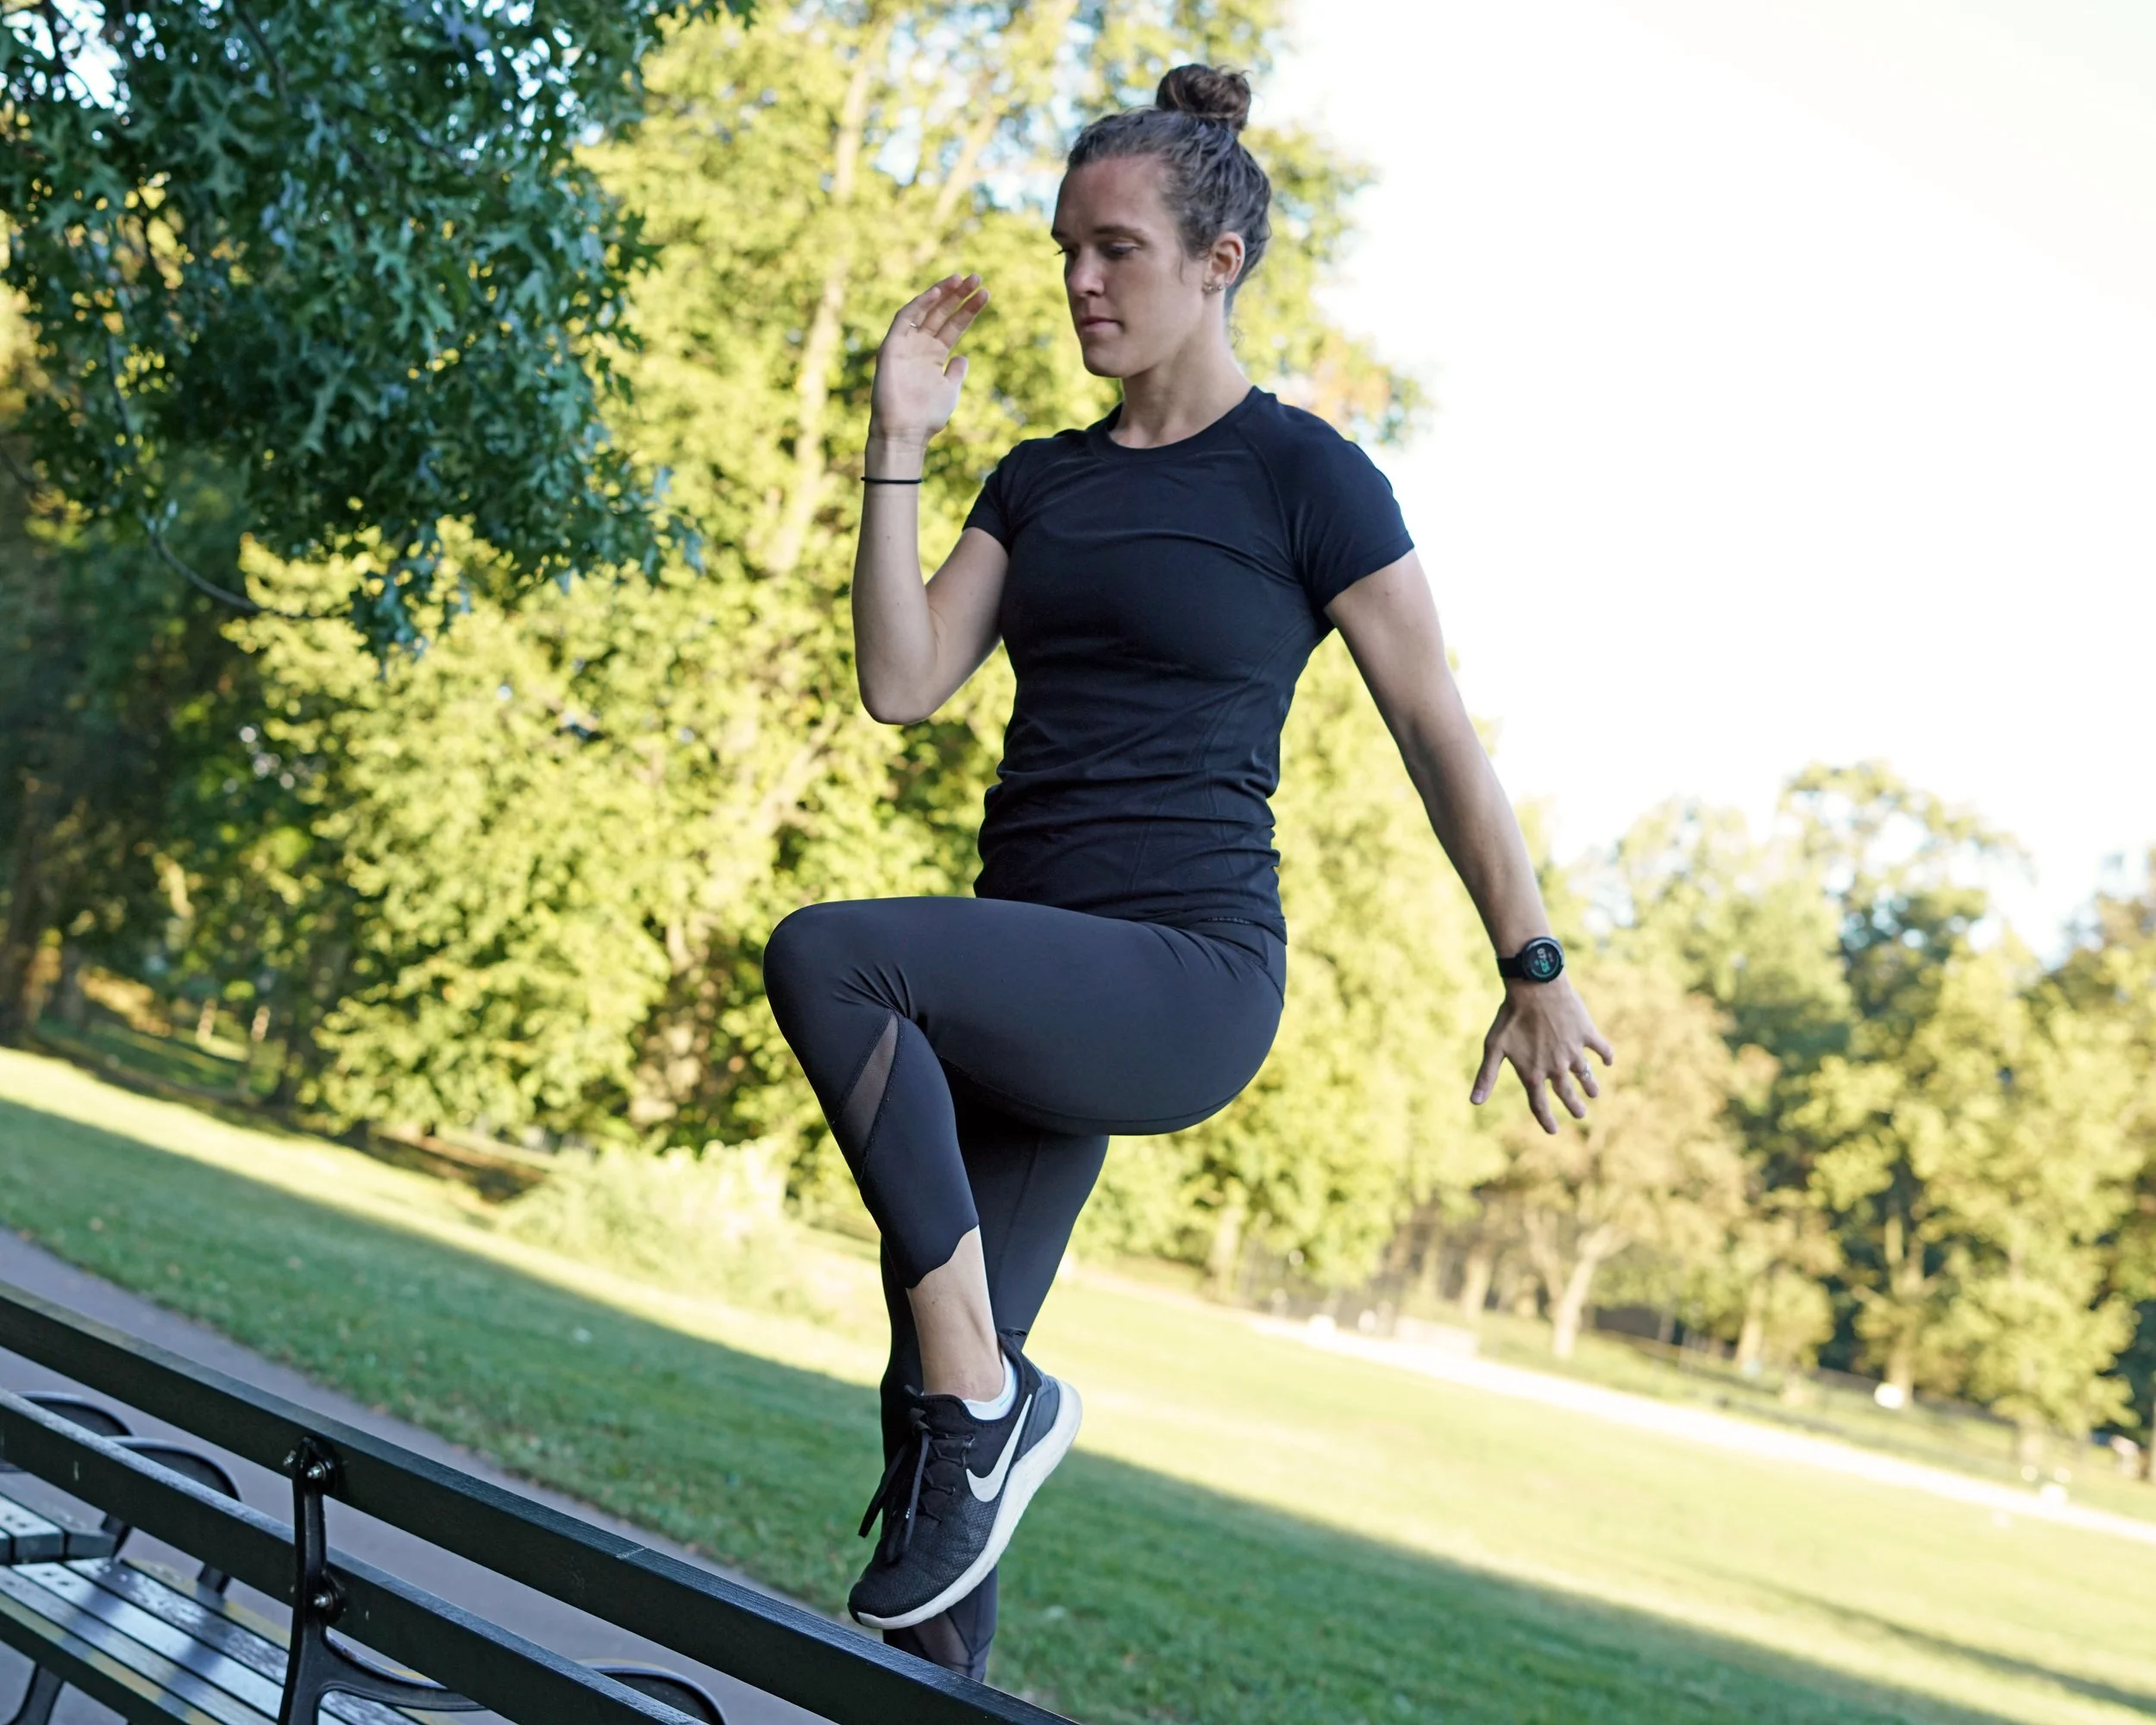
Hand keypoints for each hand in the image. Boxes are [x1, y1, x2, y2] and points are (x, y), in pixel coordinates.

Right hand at [869, 273, 989, 450]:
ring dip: (943, 293)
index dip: (968, 309)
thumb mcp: (949, 390)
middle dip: (958, 295)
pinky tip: (937, 292)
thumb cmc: (927, 416)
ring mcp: (906, 344)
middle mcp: (920, 345)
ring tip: (961, 279)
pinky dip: (920, 304)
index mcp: (934, 355)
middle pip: (942, 313)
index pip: (954, 325)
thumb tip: (964, 357)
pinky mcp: (892, 346)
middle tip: (977, 277)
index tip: (985, 293)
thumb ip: (956, 372)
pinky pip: (905, 319)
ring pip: (926, 311)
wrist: (905, 433)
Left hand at [1471, 977, 1614, 1134]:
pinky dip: (1606, 1056)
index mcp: (1533, 1073)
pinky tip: (1608, 1060)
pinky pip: (1601, 1049)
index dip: (1546, 1120)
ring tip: (1594, 1093)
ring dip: (1590, 1086)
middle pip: (1567, 1094)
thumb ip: (1486, 1076)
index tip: (1553, 1130)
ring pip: (1585, 1075)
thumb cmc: (1510, 1016)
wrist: (1534, 987)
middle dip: (1574, 1106)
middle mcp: (1556, 1068)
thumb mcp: (1494, 1046)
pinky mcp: (1586, 1034)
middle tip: (1581, 1114)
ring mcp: (1574, 1051)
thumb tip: (1474, 1102)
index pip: (1539, 1105)